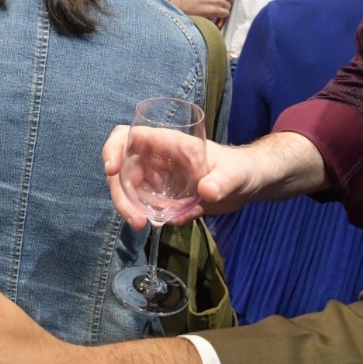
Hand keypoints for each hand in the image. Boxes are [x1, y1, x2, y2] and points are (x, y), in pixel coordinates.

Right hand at [101, 128, 330, 227]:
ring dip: (133, 208)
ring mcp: (159, 177)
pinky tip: (175, 222)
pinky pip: (147, 205)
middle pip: (123, 170)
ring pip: (130, 190)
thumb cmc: (244, 169)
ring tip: (149, 226)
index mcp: (169, 144)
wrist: (251, 185)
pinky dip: (154, 216)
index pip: (129, 137)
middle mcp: (158, 159)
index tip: (111, 170)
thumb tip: (207, 192)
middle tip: (136, 220)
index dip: (114, 149)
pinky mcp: (165, 195)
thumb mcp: (236, 174)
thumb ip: (223, 182)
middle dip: (122, 195)